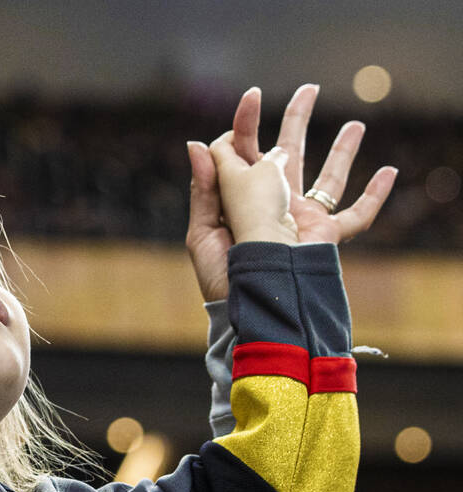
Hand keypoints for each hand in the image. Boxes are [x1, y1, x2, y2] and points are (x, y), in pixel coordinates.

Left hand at [185, 85, 398, 299]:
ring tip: (357, 124)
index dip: (245, 122)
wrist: (249, 307)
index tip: (252, 95)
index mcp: (239, 200)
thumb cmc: (221, 276)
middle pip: (288, 152)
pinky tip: (388, 172)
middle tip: (310, 89)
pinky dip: (375, 196)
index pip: (244, 151)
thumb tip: (197, 143)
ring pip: (327, 177)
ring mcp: (301, 219)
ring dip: (343, 150)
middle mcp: (272, 204)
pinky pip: (356, 216)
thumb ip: (206, 187)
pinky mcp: (324, 237)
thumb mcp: (202, 230)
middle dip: (297, 121)